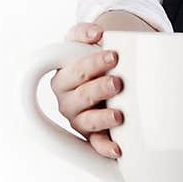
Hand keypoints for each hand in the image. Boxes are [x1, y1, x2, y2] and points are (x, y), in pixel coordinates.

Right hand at [50, 22, 123, 159]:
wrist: (102, 78)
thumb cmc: (92, 63)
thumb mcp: (83, 44)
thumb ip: (83, 33)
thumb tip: (96, 32)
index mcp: (63, 78)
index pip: (76, 71)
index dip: (93, 64)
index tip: (114, 56)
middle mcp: (68, 101)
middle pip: (82, 95)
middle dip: (100, 88)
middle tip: (117, 82)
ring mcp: (79, 120)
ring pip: (88, 121)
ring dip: (103, 119)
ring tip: (118, 115)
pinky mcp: (92, 136)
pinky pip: (97, 144)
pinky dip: (106, 148)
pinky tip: (118, 149)